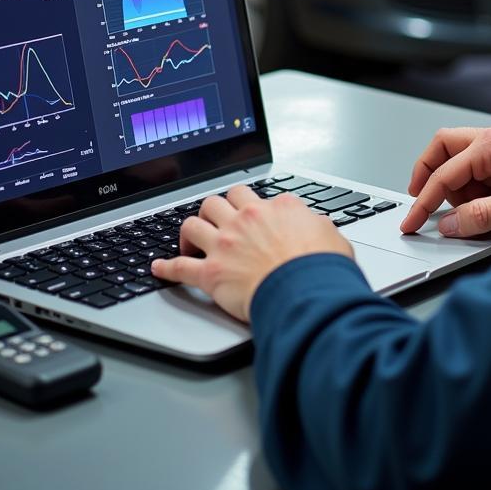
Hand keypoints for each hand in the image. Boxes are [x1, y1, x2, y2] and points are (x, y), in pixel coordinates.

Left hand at [152, 186, 353, 321]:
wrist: (306, 293)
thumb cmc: (321, 268)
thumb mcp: (332, 237)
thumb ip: (320, 226)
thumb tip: (319, 224)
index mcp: (276, 208)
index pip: (254, 196)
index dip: (251, 207)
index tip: (251, 216)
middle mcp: (246, 219)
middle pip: (217, 201)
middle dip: (215, 209)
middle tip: (217, 222)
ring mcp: (225, 244)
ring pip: (193, 224)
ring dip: (190, 232)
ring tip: (191, 241)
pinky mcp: (211, 273)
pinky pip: (179, 267)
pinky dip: (166, 269)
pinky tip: (158, 268)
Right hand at [399, 124, 490, 237]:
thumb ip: (481, 216)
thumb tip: (450, 226)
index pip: (444, 173)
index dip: (424, 201)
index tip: (413, 221)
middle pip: (444, 151)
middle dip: (429, 177)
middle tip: (422, 203)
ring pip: (461, 164)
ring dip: (457, 190)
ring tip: (471, 215)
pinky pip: (481, 175)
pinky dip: (476, 194)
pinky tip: (488, 212)